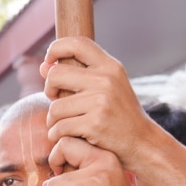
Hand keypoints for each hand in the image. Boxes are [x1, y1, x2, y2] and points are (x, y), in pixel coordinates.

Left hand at [41, 37, 160, 169]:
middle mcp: (106, 80)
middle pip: (56, 74)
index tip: (49, 62)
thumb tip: (44, 67)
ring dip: (52, 120)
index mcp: (110, 66)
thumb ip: (79, 75)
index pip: (77, 43)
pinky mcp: (94, 124)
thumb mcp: (108, 87)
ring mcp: (100, 102)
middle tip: (55, 100)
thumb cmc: (119, 115)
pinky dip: (56, 134)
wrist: (141, 142)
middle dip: (48, 89)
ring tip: (62, 124)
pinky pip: (60, 127)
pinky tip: (64, 136)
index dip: (56, 48)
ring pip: (55, 107)